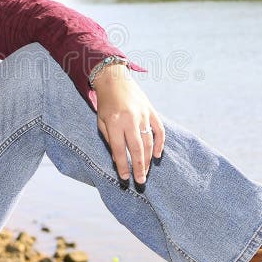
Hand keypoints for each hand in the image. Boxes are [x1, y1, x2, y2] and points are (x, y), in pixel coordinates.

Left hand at [92, 64, 164, 183]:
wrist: (114, 80)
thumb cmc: (106, 104)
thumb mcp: (101, 122)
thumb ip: (110, 140)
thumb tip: (118, 159)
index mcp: (114, 122)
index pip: (119, 150)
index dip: (122, 165)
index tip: (125, 178)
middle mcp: (130, 119)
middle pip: (137, 149)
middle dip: (139, 167)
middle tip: (140, 181)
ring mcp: (143, 115)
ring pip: (148, 142)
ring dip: (148, 159)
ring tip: (146, 172)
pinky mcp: (151, 111)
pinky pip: (159, 130)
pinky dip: (160, 143)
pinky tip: (157, 155)